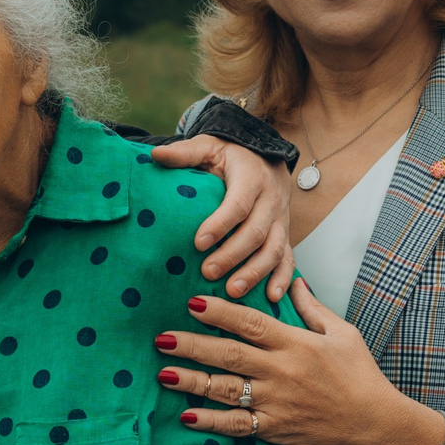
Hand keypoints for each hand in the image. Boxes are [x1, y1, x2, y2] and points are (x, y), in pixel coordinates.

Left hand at [147, 136, 294, 302]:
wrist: (266, 154)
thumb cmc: (232, 154)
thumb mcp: (208, 147)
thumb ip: (185, 153)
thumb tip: (156, 154)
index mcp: (252, 178)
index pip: (238, 204)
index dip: (220, 224)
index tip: (198, 243)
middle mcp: (271, 200)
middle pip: (256, 232)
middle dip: (232, 255)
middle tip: (207, 273)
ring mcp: (281, 220)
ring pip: (274, 249)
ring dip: (255, 273)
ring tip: (232, 292)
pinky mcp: (285, 234)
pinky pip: (288, 258)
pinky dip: (282, 279)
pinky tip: (270, 297)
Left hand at [156, 277, 444, 444]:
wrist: (374, 423)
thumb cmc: (360, 374)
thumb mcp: (342, 333)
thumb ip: (312, 308)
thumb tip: (294, 281)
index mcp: (296, 344)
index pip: (251, 323)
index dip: (219, 312)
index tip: (192, 302)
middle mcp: (282, 372)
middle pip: (229, 355)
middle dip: (193, 346)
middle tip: (162, 337)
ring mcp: (276, 403)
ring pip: (226, 390)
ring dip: (193, 381)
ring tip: (163, 373)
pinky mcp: (274, 429)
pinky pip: (237, 425)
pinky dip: (211, 422)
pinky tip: (186, 416)